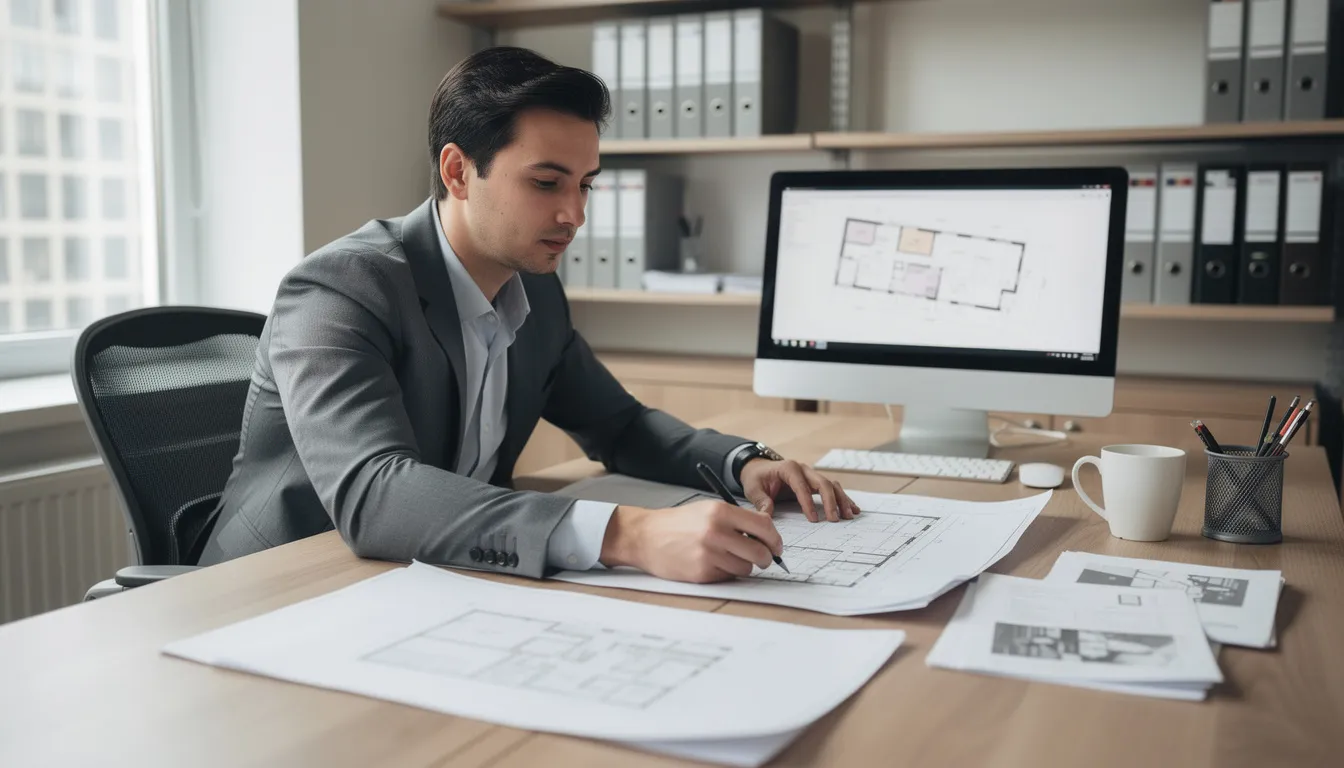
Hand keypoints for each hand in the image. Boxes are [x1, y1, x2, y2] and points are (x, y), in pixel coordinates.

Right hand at [598, 500, 783, 582]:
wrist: (645, 536)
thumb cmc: (679, 523)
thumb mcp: (708, 509)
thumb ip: (738, 519)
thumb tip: (768, 534)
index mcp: (720, 512)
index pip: (764, 526)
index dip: (775, 539)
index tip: (776, 546)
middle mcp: (715, 532)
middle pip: (760, 552)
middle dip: (766, 558)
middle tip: (764, 558)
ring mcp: (708, 554)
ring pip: (746, 568)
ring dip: (744, 566)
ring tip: (729, 557)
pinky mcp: (702, 573)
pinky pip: (728, 577)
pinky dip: (726, 573)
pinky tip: (712, 563)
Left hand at [739, 457, 859, 521]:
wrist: (758, 469)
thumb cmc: (756, 478)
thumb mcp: (753, 489)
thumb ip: (761, 501)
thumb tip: (767, 515)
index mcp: (788, 468)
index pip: (801, 486)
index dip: (808, 503)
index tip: (814, 520)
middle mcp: (803, 469)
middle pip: (822, 483)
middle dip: (830, 501)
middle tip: (834, 519)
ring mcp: (811, 474)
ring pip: (831, 485)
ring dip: (841, 500)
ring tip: (849, 515)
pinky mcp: (814, 482)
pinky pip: (832, 488)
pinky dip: (842, 498)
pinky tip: (852, 508)